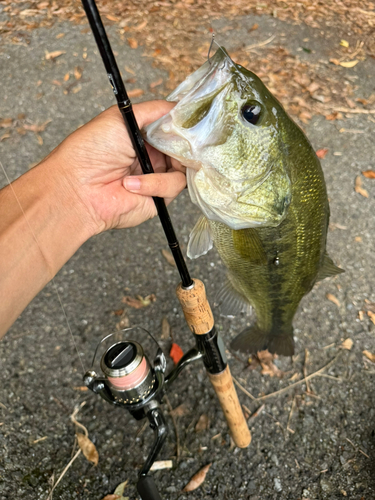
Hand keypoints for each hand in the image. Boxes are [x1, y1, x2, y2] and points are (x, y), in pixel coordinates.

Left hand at [52, 101, 185, 233]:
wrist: (76, 189)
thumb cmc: (90, 151)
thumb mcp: (122, 118)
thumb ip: (155, 110)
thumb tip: (180, 107)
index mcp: (144, 137)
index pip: (175, 129)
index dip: (185, 127)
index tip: (193, 123)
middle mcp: (153, 157)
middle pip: (185, 149)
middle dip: (183, 146)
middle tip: (178, 144)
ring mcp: (157, 178)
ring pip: (184, 169)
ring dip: (163, 167)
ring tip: (135, 168)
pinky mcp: (158, 199)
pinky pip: (173, 187)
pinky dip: (154, 183)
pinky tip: (130, 183)